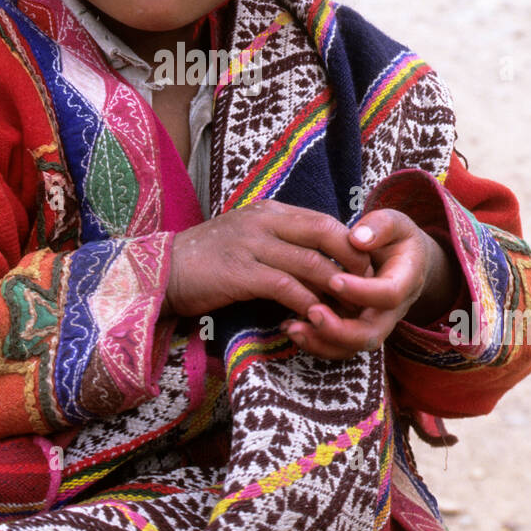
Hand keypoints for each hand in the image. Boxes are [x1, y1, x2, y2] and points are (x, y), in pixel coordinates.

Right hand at [160, 201, 373, 323]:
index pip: (322, 220)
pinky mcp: (240, 272)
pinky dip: (306, 304)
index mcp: (268, 211)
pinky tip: (315, 319)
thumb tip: (317, 259)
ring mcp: (251, 244)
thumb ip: (278, 240)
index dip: (350, 243)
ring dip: (335, 289)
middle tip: (370, 288)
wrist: (161, 271)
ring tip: (350, 310)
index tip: (366, 268)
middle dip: (353, 261)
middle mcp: (263, 221)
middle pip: (325, 234)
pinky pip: (286, 287)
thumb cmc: (206, 261)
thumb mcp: (246, 238)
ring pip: (310, 263)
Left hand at [278, 209, 463, 361]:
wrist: (403, 261)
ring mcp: (372, 324)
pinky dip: (313, 342)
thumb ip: (381, 226)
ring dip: (321, 342)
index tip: (334, 279)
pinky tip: (289, 326)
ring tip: (292, 328)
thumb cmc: (395, 238)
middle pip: (371, 334)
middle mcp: (391, 311)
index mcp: (405, 281)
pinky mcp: (354, 329)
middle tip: (311, 312)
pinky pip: (336, 346)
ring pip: (351, 347)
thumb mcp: (395, 223)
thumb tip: (357, 238)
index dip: (363, 291)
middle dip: (340, 330)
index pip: (389, 295)